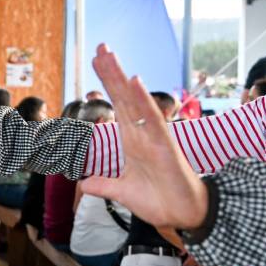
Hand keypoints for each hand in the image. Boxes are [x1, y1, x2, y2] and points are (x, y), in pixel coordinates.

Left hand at [78, 44, 208, 230]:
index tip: (97, 62)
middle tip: (100, 46)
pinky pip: (152, 119)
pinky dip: (142, 99)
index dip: (107, 85)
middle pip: (124, 97)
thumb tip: (84, 183)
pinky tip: (134, 80)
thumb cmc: (159, 201)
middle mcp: (142, 134)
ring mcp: (153, 137)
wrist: (181, 218)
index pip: (117, 106)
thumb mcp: (122, 192)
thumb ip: (104, 185)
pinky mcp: (164, 145)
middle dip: (111, 72)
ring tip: (109, 55)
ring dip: (121, 77)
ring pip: (134, 101)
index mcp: (132, 141)